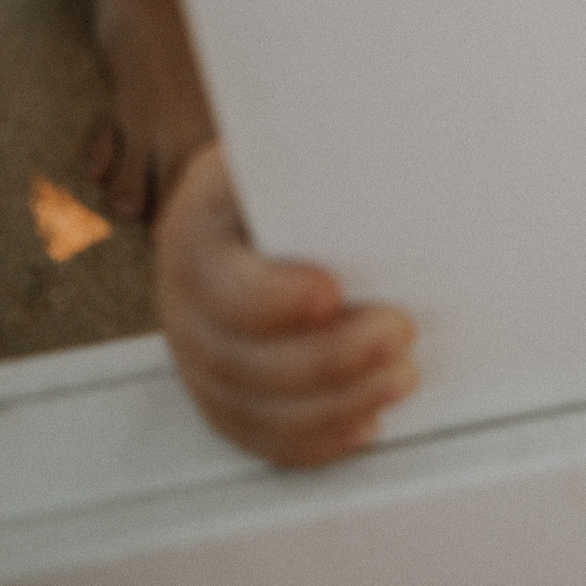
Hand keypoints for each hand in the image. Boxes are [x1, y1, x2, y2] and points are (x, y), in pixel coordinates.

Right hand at [155, 142, 419, 467]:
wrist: (277, 193)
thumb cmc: (304, 165)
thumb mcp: (304, 143)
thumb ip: (328, 157)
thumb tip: (395, 145)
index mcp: (197, 227)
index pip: (216, 279)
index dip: (270, 299)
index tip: (333, 294)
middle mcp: (185, 297)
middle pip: (233, 358)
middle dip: (324, 360)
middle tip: (400, 334)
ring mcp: (199, 351)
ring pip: (248, 407)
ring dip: (332, 405)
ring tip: (400, 379)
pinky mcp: (225, 392)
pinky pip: (258, 436)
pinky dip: (314, 441)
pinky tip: (365, 425)